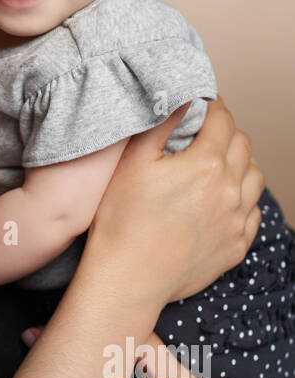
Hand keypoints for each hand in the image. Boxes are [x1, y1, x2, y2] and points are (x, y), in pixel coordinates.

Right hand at [82, 97, 264, 309]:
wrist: (127, 279)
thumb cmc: (122, 221)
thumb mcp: (133, 163)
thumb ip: (161, 125)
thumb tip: (182, 98)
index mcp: (207, 165)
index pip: (223, 120)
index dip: (213, 106)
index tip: (203, 103)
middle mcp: (230, 191)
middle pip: (243, 145)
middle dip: (227, 132)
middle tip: (206, 131)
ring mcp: (236, 221)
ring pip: (255, 178)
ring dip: (240, 164)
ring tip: (219, 165)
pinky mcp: (235, 247)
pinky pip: (253, 214)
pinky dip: (243, 200)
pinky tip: (224, 200)